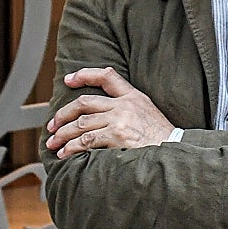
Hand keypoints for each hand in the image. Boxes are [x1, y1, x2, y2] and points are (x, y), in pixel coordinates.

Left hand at [45, 67, 175, 155]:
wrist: (174, 151)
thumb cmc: (161, 138)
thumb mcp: (148, 112)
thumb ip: (128, 107)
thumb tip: (102, 114)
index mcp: (133, 96)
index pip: (107, 75)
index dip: (85, 75)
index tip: (69, 79)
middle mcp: (124, 105)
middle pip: (84, 102)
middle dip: (64, 114)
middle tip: (52, 125)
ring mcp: (120, 119)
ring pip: (81, 123)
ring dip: (63, 134)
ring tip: (54, 143)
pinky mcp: (117, 136)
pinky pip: (86, 140)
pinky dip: (72, 147)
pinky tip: (65, 154)